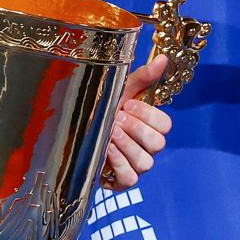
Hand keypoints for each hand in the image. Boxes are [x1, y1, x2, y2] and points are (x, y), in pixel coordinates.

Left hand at [101, 54, 171, 188]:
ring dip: (126, 145)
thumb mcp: (119, 91)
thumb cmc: (100, 109)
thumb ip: (143, 77)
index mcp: (150, 126)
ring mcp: (137, 166)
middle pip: (158, 143)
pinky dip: (119, 164)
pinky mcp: (123, 181)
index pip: (165, 125)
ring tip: (109, 134)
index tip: (127, 105)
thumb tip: (163, 58)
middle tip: (115, 119)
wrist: (73, 131)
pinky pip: (131, 178)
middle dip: (135, 129)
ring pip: (146, 162)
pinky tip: (107, 150)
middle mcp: (147, 147)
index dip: (147, 115)